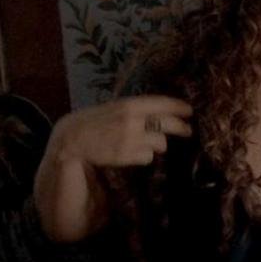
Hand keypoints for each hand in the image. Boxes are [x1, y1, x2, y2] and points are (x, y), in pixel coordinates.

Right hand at [53, 95, 192, 166]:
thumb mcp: (112, 110)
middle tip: (187, 130)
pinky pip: (147, 157)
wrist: (70, 141)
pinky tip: (132, 154)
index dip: (177, 106)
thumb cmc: (92, 124)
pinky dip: (143, 156)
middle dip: (180, 127)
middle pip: (167, 124)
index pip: (160, 103)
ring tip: (145, 143)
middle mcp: (131, 120)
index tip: (190, 110)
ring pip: (160, 143)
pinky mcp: (126, 155)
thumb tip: (162, 111)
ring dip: (157, 144)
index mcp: (127, 104)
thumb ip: (133, 110)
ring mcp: (129, 139)